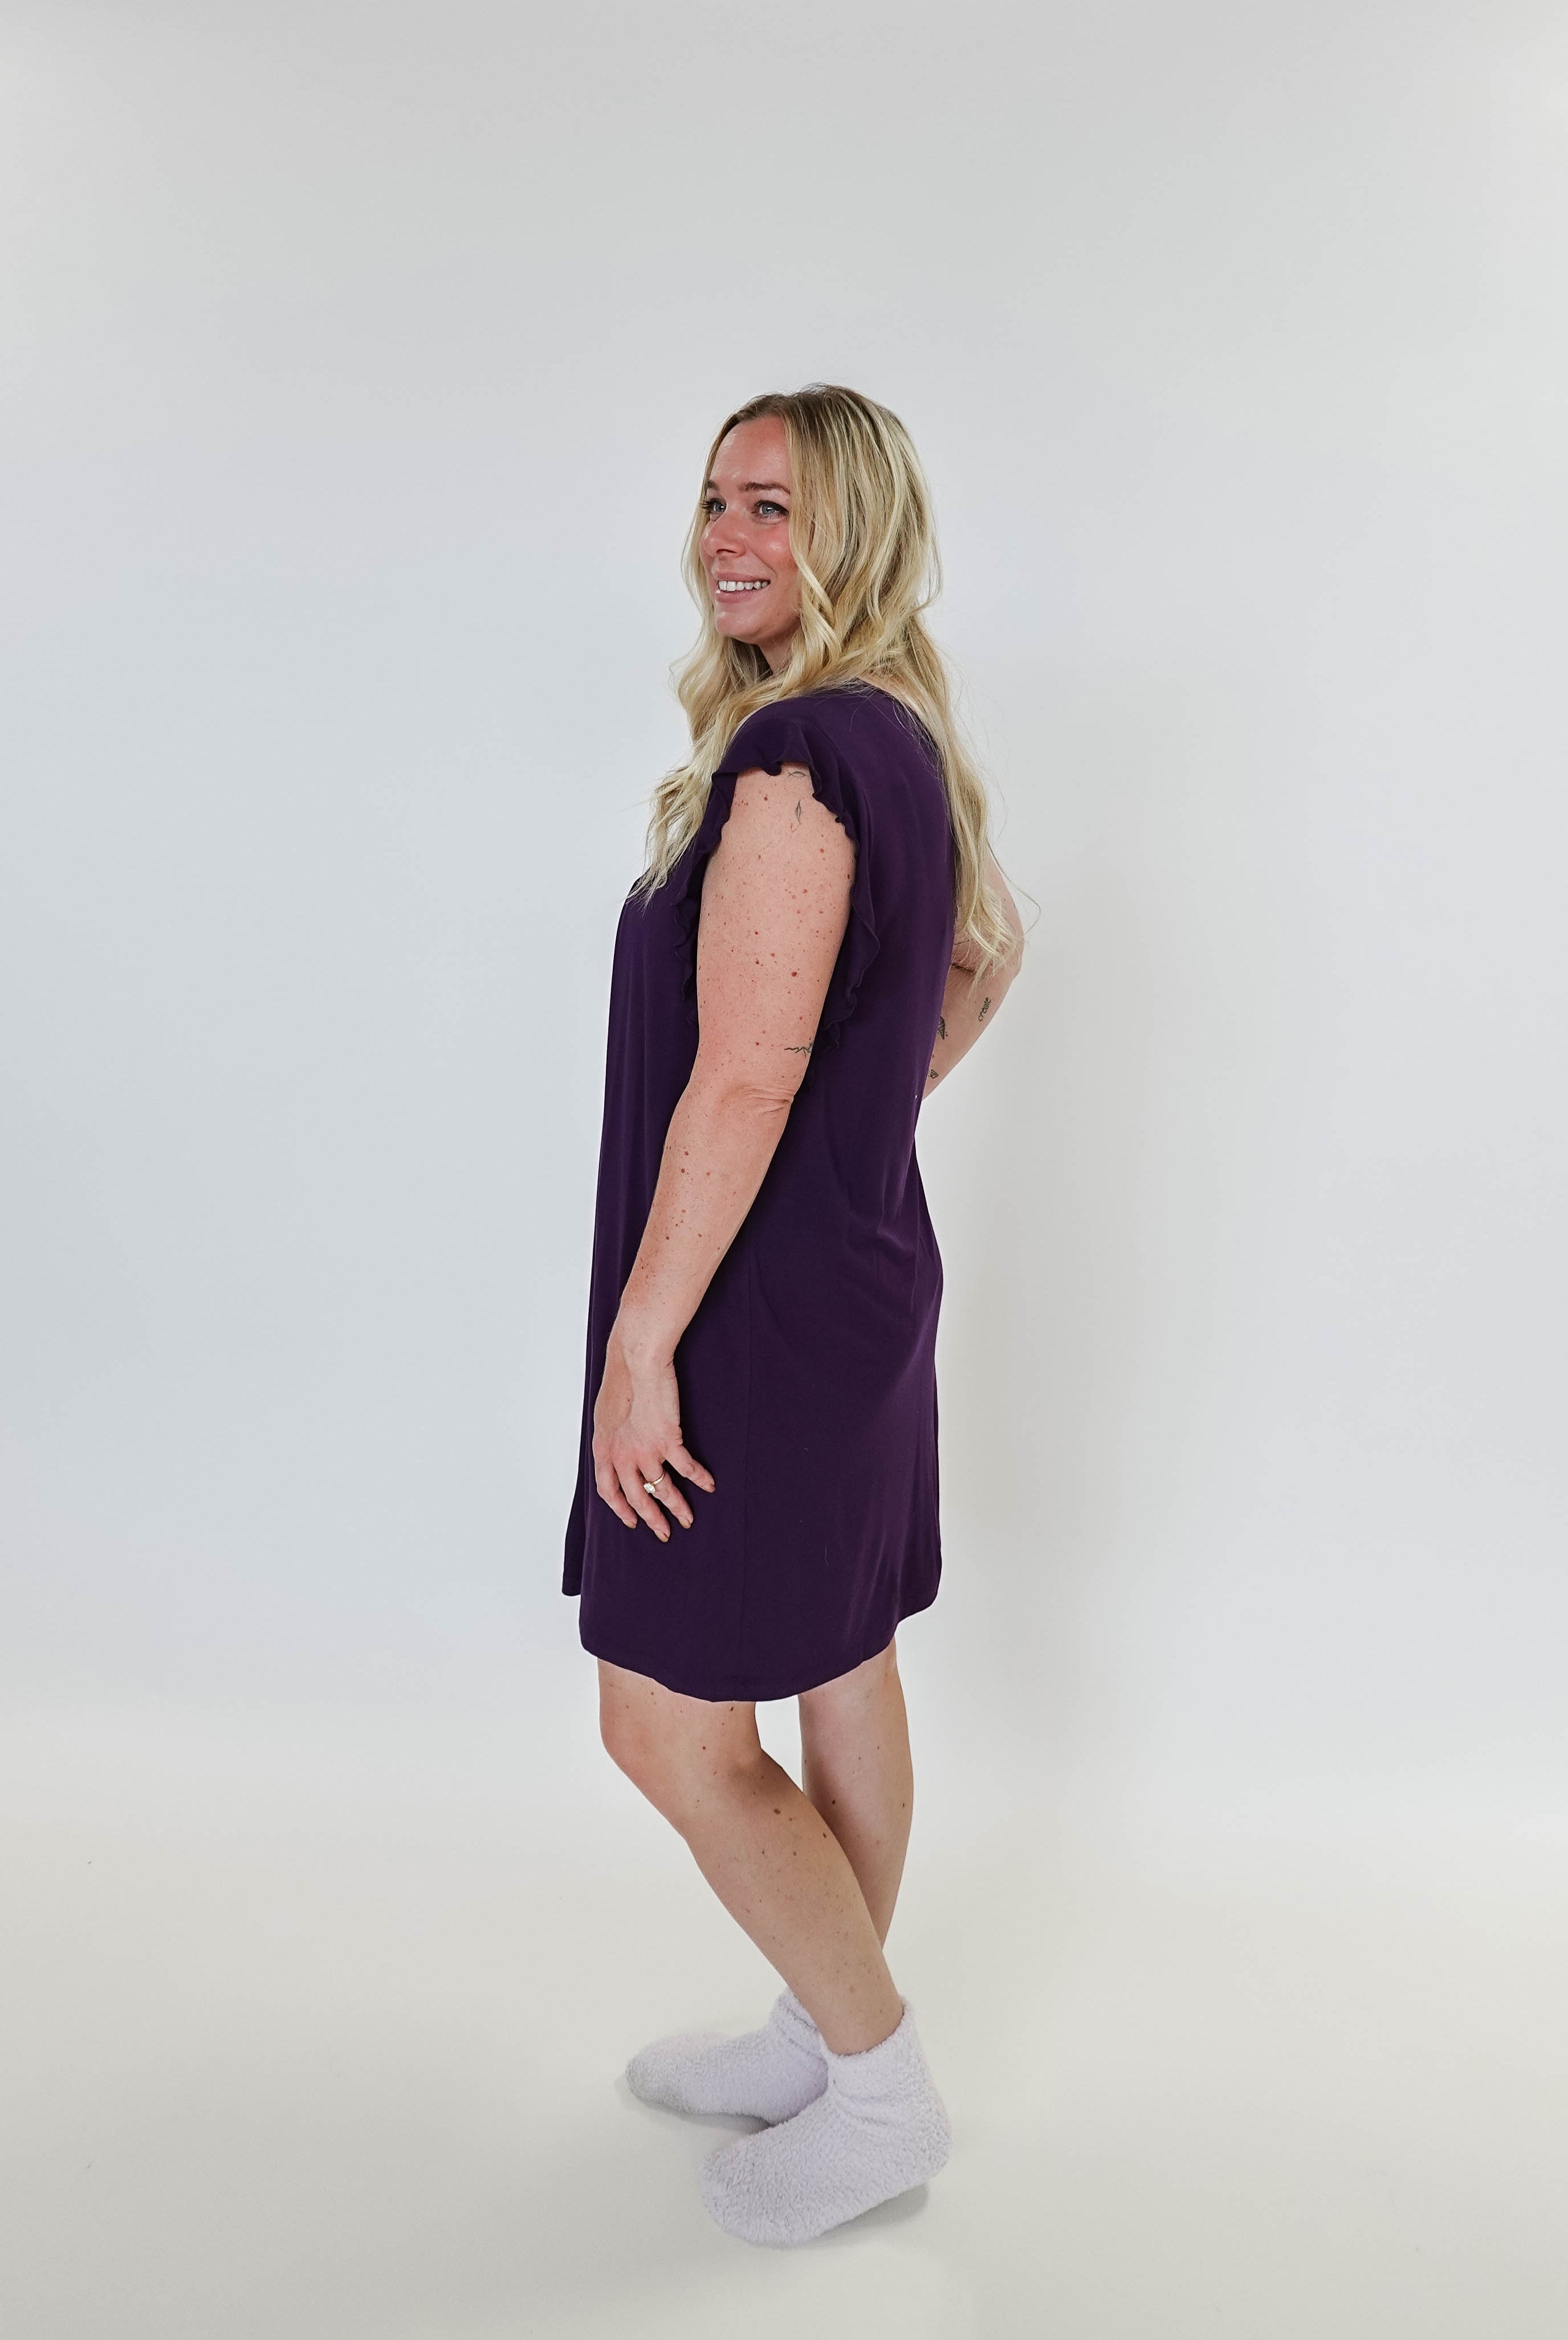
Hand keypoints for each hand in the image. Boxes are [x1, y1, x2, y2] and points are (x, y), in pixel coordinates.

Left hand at [592, 1323, 715, 1540]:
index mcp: (604, 1449)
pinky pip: (686, 1468)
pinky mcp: (667, 1439)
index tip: (632, 1521)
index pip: (608, 1490)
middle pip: (637, 1497)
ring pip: (662, 1489)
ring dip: (677, 1506)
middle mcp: (621, 1455)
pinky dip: (699, 1478)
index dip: (621, 1509)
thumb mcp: (607, 1414)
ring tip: (688, 1518)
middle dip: (651, 1518)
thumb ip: (613, 1436)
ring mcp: (644, 1450)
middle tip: (664, 1532)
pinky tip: (709, 1485)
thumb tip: (618, 1446)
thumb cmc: (622, 1380)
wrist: (636, 1360)